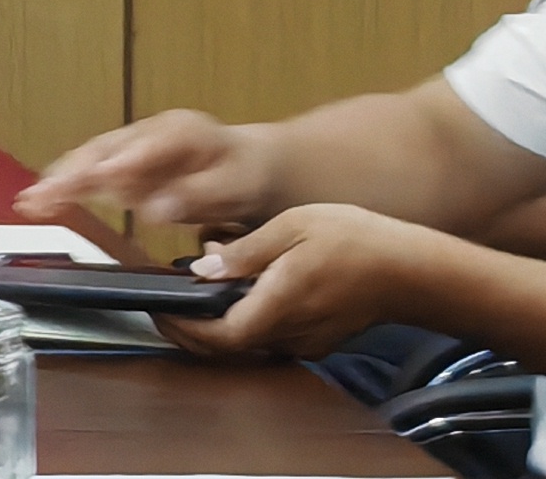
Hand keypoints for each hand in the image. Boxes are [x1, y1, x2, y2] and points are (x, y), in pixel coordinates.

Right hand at [19, 107, 280, 234]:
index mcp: (180, 132)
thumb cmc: (246, 177)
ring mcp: (131, 144)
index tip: (96, 181)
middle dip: (72, 174)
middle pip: (104, 151)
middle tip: (42, 196)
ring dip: (60, 179)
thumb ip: (197, 195)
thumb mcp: (237, 187)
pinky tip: (45, 196)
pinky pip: (91, 168)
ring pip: (90, 158)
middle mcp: (147, 133)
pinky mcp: (123, 160)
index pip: (144, 148)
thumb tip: (156, 210)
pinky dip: (66, 181)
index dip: (117, 165)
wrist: (253, 164)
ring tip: (31, 200)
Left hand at [171, 204, 460, 358]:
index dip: (183, 329)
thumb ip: (245, 252)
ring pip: (249, 340)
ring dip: (217, 322)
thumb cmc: (356, 241)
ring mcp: (308, 340)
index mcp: (280, 306)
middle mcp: (292, 334)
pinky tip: (238, 288)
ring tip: (197, 286)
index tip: (158, 311)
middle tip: (166, 304)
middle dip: (192, 329)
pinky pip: (271, 335)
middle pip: (229, 344)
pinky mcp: (319, 338)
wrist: (413, 270)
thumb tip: (203, 268)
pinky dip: (245, 318)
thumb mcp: (292, 227)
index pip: (219, 337)